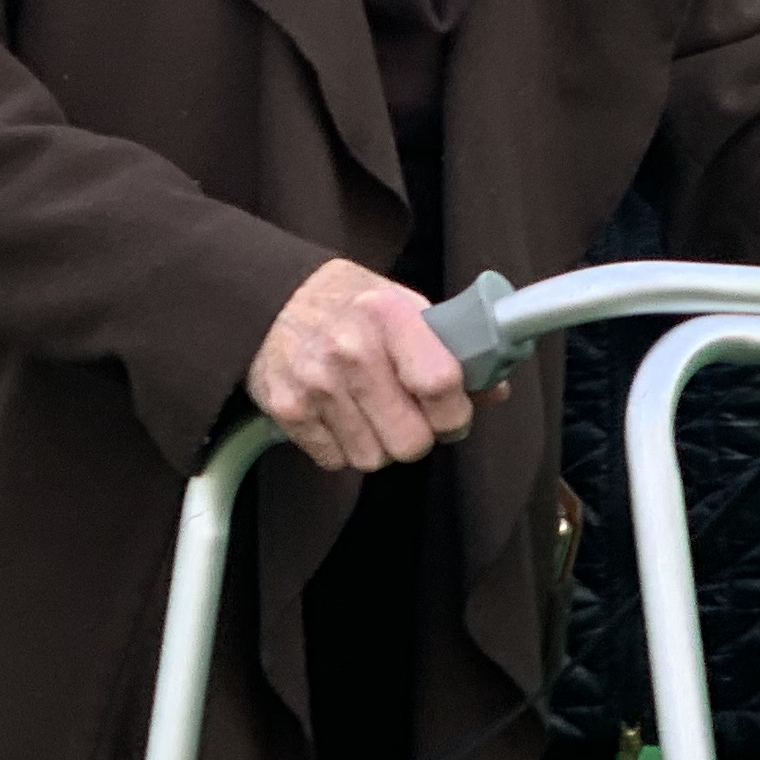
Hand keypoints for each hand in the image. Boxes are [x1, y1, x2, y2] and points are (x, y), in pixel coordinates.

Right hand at [248, 256, 487, 471]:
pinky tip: (336, 412)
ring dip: (377, 442)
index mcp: (388, 313)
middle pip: (411, 441)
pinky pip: (335, 461)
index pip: (441, 384)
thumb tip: (493, 389)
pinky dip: (340, 446)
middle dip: (415, 435)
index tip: (451, 410)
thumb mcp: (401, 304)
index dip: (455, 411)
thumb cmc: (347, 305)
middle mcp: (351, 349)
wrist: (266, 298)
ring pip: (373, 459)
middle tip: (406, 413)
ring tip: (366, 408)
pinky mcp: (287, 409)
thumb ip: (449, 346)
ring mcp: (316, 382)